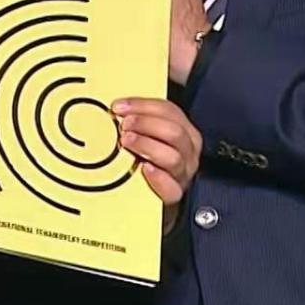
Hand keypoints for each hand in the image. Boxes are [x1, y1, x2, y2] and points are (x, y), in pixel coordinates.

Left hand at [112, 97, 202, 232]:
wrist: (153, 199)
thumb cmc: (148, 162)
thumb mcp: (147, 136)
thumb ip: (138, 121)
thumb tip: (117, 108)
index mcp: (184, 132)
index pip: (169, 111)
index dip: (142, 105)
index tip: (119, 106)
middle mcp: (187, 152)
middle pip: (174, 132)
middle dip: (146, 124)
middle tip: (124, 125)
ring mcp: (183, 174)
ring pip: (173, 157)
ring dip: (147, 145)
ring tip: (127, 142)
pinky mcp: (175, 195)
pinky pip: (171, 187)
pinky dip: (158, 177)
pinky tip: (144, 169)